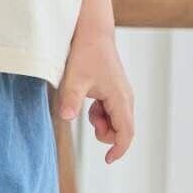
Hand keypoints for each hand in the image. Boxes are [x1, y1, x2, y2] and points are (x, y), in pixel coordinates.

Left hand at [54, 30, 134, 163]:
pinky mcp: (115, 90)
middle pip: (122, 129)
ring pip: (115, 121)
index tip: (107, 160)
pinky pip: (110, 111)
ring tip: (88, 106)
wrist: (92, 32)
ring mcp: (122, 94)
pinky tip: (89, 101)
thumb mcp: (74, 79)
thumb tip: (66, 118)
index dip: (119, 149)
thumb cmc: (85, 53)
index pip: (126, 133)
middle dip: (105, 133)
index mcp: (120, 98)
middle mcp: (126, 98)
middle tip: (89, 118)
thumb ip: (71, 100)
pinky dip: (99, 113)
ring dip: (101, 122)